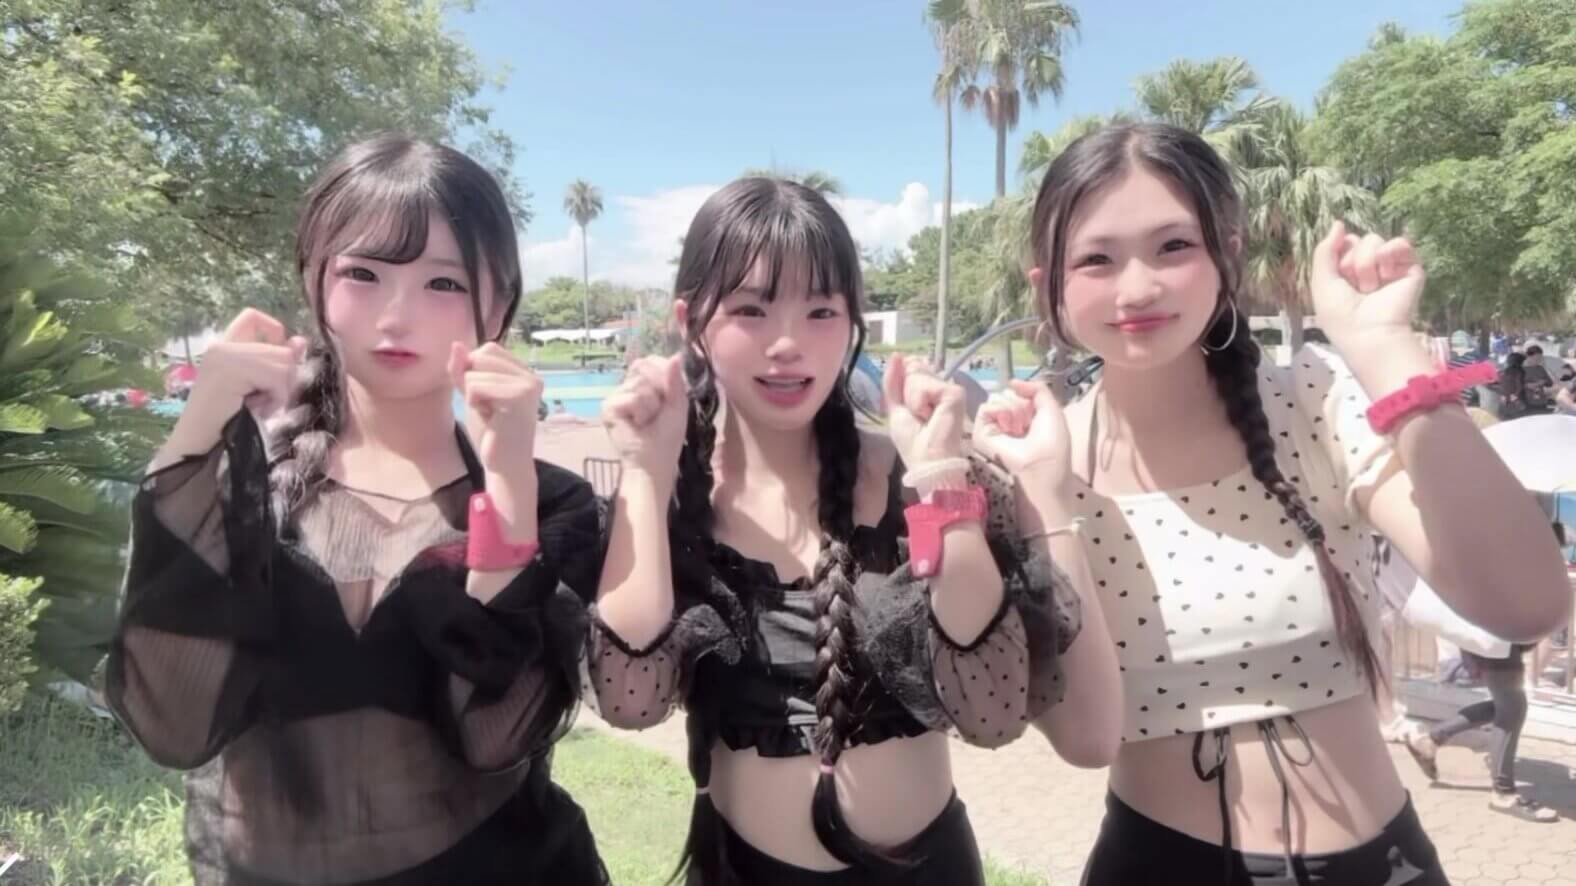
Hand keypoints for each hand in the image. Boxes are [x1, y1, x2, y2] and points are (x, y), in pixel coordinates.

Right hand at [182, 308, 307, 433]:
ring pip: (283, 361)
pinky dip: (277, 396)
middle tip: (266, 401)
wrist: (201, 448)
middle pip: (281, 347)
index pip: (253, 317)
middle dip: (285, 378)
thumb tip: (300, 342)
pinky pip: (277, 375)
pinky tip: (261, 409)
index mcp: (224, 347)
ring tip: (261, 406)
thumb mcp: (261, 389)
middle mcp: (220, 345)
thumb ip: (277, 363)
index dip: (275, 334)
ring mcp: (222, 354)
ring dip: (281, 391)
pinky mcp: (229, 367)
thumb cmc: (231, 425)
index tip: (276, 363)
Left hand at [448, 341, 542, 493]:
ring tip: (491, 414)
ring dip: (472, 396)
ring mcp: (528, 384)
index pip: (488, 349)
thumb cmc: (490, 431)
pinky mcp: (519, 397)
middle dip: (472, 381)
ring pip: (474, 372)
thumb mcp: (471, 393)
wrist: (505, 465)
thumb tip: (456, 344)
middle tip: (488, 407)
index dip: (474, 370)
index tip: (486, 398)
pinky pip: (476, 386)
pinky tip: (490, 418)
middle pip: (481, 355)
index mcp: (524, 372)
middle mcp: (531, 375)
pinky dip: (473, 402)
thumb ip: (462, 369)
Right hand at [601, 354, 687, 493]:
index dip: (664, 372)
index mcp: (645, 383)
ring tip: (646, 421)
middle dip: (659, 389)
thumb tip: (676, 356)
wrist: (653, 462)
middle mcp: (628, 386)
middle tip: (656, 412)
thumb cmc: (667, 437)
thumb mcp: (677, 405)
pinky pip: (631, 397)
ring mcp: (616, 395)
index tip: (668, 395)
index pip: (652, 360)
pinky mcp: (608, 407)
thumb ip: (675, 380)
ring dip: (651, 405)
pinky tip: (636, 424)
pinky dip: (641, 411)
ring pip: (640, 383)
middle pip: (644, 366)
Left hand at [882, 354, 965, 467]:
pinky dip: (919, 402)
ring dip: (912, 400)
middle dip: (906, 393)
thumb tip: (896, 354)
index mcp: (929, 390)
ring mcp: (950, 389)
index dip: (903, 380)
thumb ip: (892, 382)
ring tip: (924, 418)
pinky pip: (925, 385)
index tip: (907, 405)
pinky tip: (930, 416)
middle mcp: (942, 386)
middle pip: (912, 368)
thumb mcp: (895, 409)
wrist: (927, 463)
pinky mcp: (955, 392)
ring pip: (917, 376)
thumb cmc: (913, 443)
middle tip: (917, 416)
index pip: (912, 367)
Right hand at [972, 379, 1070, 483]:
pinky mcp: (981, 432)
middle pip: (1007, 393)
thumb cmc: (1052, 442)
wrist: (1041, 464)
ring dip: (1012, 409)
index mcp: (1024, 417)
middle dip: (1020, 405)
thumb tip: (1012, 382)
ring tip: (1018, 428)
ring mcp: (994, 427)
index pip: (1018, 393)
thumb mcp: (1052, 408)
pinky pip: (986, 407)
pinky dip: (1000, 412)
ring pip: (996, 398)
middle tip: (1027, 425)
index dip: (1028, 399)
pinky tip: (1008, 427)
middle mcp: (1007, 421)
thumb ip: (1037, 389)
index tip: (1035, 416)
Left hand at [1311, 222, 1424, 357]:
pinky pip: (1400, 243)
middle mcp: (1370, 266)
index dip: (1339, 256)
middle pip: (1358, 239)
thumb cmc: (1341, 314)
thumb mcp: (1321, 281)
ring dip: (1367, 264)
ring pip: (1374, 240)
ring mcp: (1390, 267)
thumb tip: (1339, 223)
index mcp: (1348, 270)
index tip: (1339, 279)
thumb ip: (1325, 251)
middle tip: (1356, 288)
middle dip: (1352, 262)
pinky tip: (1386, 276)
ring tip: (1371, 288)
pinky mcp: (1411, 268)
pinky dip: (1390, 255)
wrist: (1369, 332)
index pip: (1344, 243)